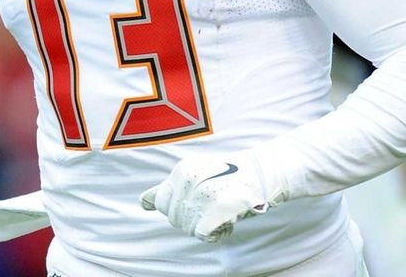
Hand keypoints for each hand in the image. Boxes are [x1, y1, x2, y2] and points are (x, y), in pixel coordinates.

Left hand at [140, 152, 286, 241]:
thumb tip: (144, 203)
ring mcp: (205, 192)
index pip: (161, 203)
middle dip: (191, 220)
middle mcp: (189, 179)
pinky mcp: (221, 205)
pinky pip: (201, 233)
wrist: (262, 171)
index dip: (176, 210)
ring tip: (220, 213)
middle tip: (211, 209)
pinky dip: (213, 234)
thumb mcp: (192, 172)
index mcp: (180, 170)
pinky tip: (225, 224)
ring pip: (188, 228)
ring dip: (204, 227)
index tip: (193, 205)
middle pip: (174, 219)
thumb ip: (169, 188)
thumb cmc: (226, 175)